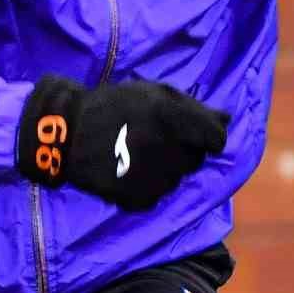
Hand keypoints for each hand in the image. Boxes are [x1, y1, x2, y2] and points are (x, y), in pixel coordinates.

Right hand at [17, 76, 228, 210]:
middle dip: (183, 148)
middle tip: (156, 138)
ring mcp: (154, 177)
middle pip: (196, 158)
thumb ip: (194, 107)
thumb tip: (227, 118)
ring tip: (138, 153)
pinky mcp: (138, 199)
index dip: (206, 134)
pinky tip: (128, 170)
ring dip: (166, 167)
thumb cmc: (113, 105)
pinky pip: (156, 194)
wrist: (66, 133)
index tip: (190, 131)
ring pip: (177, 177)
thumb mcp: (153, 93)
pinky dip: (147, 185)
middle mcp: (169, 149)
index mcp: (174, 118)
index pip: (216, 138)